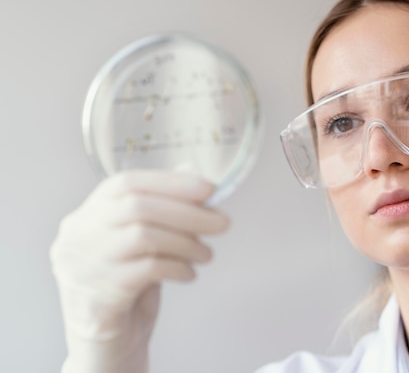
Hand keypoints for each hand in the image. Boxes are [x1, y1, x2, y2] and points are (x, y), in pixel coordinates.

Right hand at [50, 170, 228, 372]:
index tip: (208, 188)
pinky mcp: (98, 295)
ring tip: (206, 254)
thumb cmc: (125, 285)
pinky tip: (189, 274)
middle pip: (138, 207)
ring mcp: (82, 266)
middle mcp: (78, 236)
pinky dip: (178, 267)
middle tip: (222, 222)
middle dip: (188, 212)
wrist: (104, 343)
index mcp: (86, 216)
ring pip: (144, 236)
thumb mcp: (142, 242)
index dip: (170, 181)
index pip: (125, 183)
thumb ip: (162, 208)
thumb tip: (195, 174)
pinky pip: (148, 270)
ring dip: (187, 242)